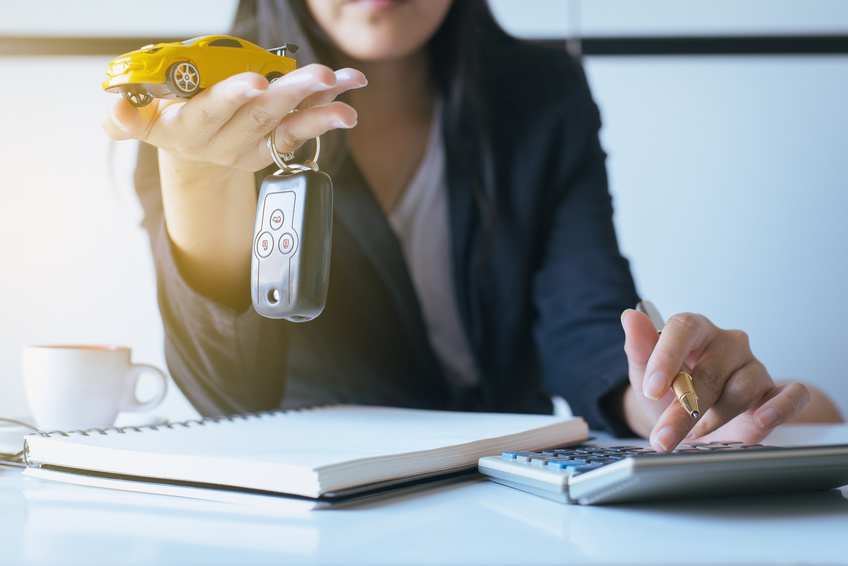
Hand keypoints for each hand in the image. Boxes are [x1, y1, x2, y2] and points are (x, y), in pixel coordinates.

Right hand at [101, 64, 366, 169]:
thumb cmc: (168, 124)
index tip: (254, 81)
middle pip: (260, 116)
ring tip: (347, 87)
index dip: (231, 98)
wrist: (194, 161)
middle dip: (292, 94)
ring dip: (321, 107)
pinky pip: (304, 129)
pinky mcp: (276, 146)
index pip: (210, 112)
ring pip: (289, 126)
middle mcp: (226, 141)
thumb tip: (115, 111)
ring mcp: (255, 147)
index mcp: (189, 129)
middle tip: (321, 76)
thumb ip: (123, 119)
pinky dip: (327, 112)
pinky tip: (349, 96)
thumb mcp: (138, 123)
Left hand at [620, 309, 809, 451]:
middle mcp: (727, 344)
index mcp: (694, 330)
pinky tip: (763, 418)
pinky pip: (791, 394)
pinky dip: (780, 406)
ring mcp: (753, 367)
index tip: (652, 389)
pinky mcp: (774, 393)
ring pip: (740, 389)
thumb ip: (639, 347)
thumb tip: (631, 317)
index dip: (667, 358)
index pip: (683, 329)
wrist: (687, 419)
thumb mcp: (644, 373)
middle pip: (709, 372)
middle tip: (664, 435)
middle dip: (684, 409)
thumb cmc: (668, 390)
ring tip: (696, 432)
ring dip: (714, 417)